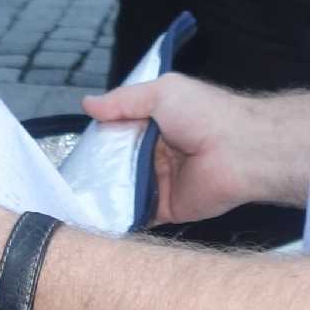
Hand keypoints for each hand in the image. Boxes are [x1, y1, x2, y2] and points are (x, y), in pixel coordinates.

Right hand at [80, 74, 308, 225]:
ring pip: (125, 189)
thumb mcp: (161, 92)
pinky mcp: (167, 207)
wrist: (240, 151)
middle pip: (119, 163)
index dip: (99, 138)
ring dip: (106, 193)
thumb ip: (123, 100)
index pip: (120, 132)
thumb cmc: (206, 115)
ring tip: (75, 197)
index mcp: (158, 124)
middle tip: (69, 175)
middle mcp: (158, 153)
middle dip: (97, 168)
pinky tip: (98, 217)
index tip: (75, 145)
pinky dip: (121, 216)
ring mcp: (162, 182)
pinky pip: (139, 214)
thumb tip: (88, 103)